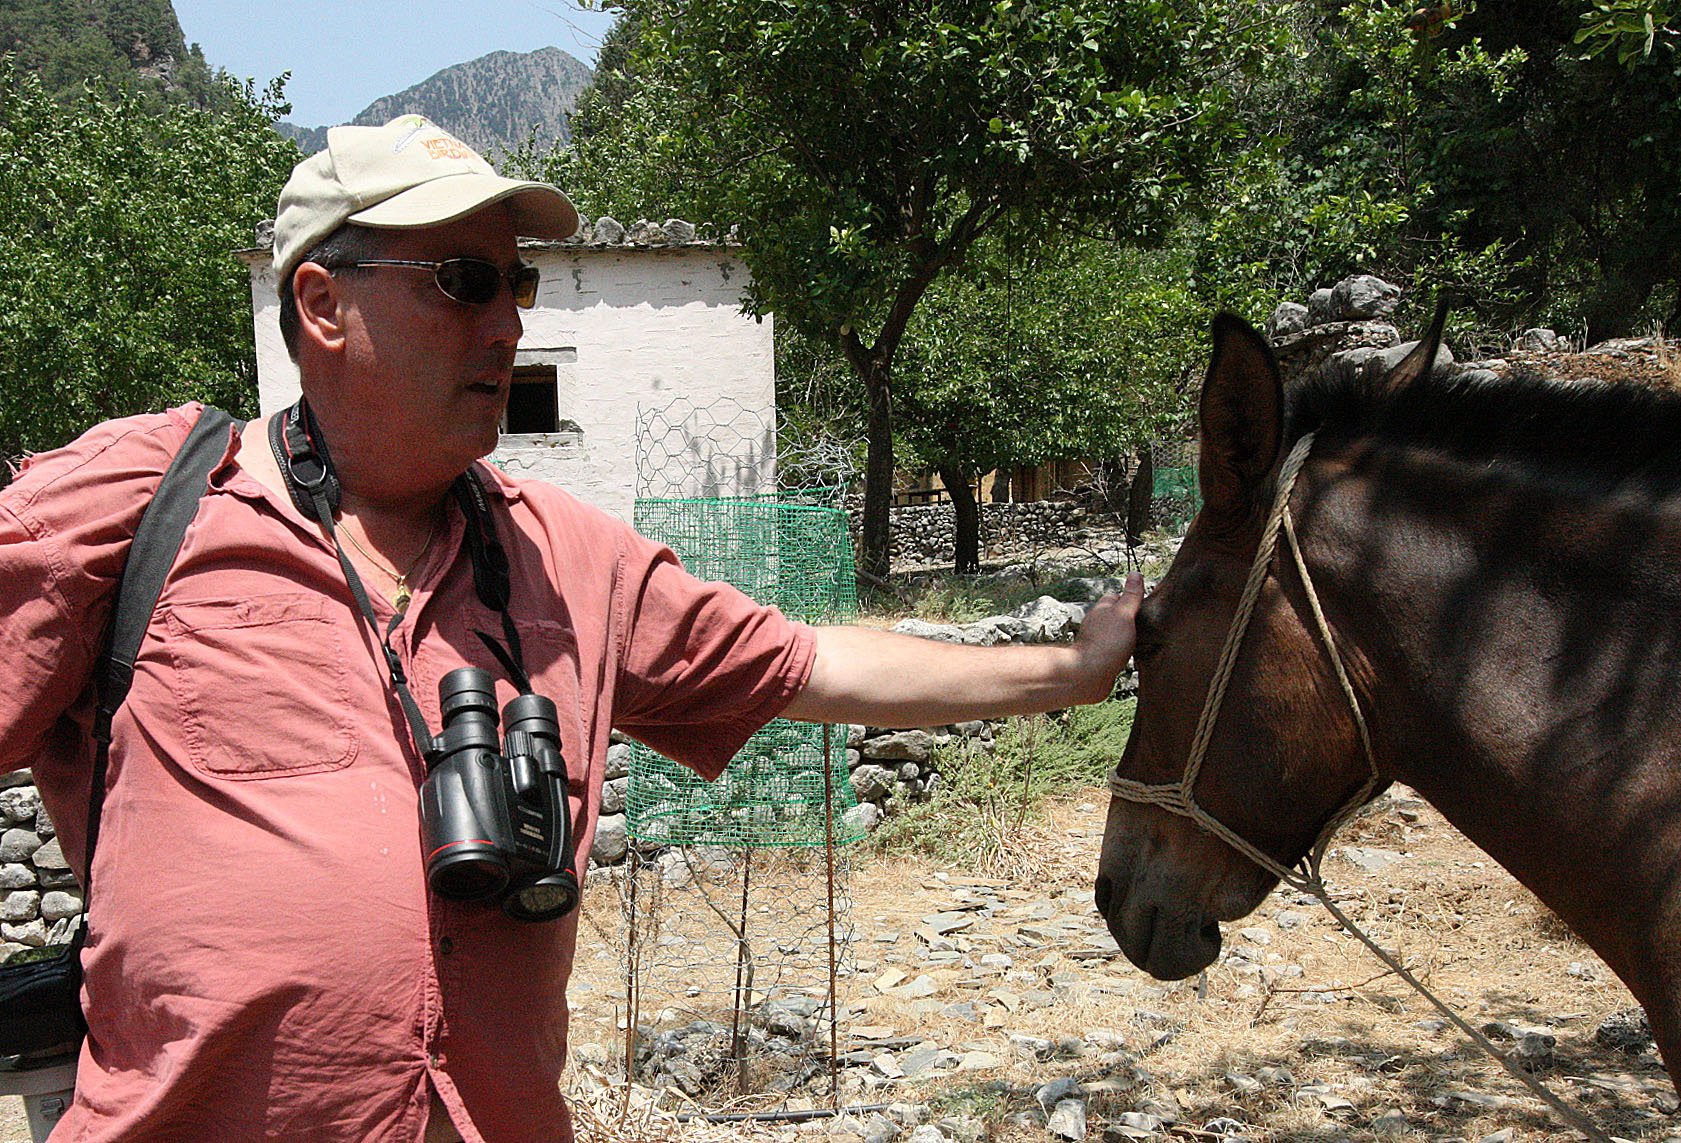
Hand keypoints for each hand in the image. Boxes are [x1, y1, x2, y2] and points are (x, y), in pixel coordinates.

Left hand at [1068, 571, 1145, 704]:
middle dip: (1128, 618)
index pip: (1115, 596)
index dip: (1129, 598)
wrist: (1090, 675)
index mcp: (1101, 609)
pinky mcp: (1098, 658)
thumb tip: (1135, 573)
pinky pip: (1113, 650)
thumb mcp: (1124, 614)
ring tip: (1142, 640)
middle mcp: (1096, 623)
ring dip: (1125, 635)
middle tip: (1147, 623)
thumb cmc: (1107, 642)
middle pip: (1114, 615)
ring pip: (1113, 633)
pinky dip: (1121, 651)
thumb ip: (1131, 596)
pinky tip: (1131, 656)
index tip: (1144, 604)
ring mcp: (1096, 641)